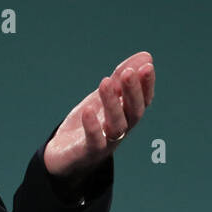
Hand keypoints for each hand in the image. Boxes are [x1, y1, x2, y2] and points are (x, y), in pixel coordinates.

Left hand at [43, 51, 155, 189]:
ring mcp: (106, 142)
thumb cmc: (89, 124)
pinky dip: (93, 126)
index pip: (142, 100)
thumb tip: (147, 55)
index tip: (147, 66)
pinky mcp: (88, 152)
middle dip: (132, 92)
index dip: (146, 85)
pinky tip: (88, 110)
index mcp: (126, 116)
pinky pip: (94, 140)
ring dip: (112, 103)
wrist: (64, 156)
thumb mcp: (104, 98)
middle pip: (133, 112)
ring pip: (116, 125)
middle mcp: (121, 130)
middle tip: (128, 72)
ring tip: (104, 82)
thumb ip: (121, 79)